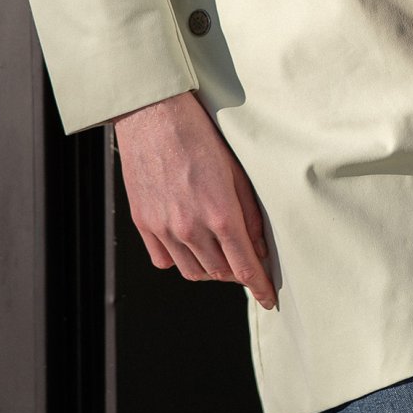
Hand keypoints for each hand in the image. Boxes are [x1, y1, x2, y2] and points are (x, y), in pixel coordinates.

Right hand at [111, 91, 277, 308]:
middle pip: (220, 272)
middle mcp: (190, 227)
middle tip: (245, 264)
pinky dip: (180, 260)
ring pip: (192, 272)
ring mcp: (164, 228)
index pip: (245, 266)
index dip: (259, 286)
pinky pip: (164, 260)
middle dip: (237, 274)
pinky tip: (189, 246)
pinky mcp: (143, 223)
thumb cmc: (198, 135)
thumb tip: (260, 246)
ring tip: (219, 255)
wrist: (153, 115)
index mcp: (220, 214)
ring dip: (210, 270)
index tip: (268, 298)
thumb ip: (249, 213)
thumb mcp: (235, 171)